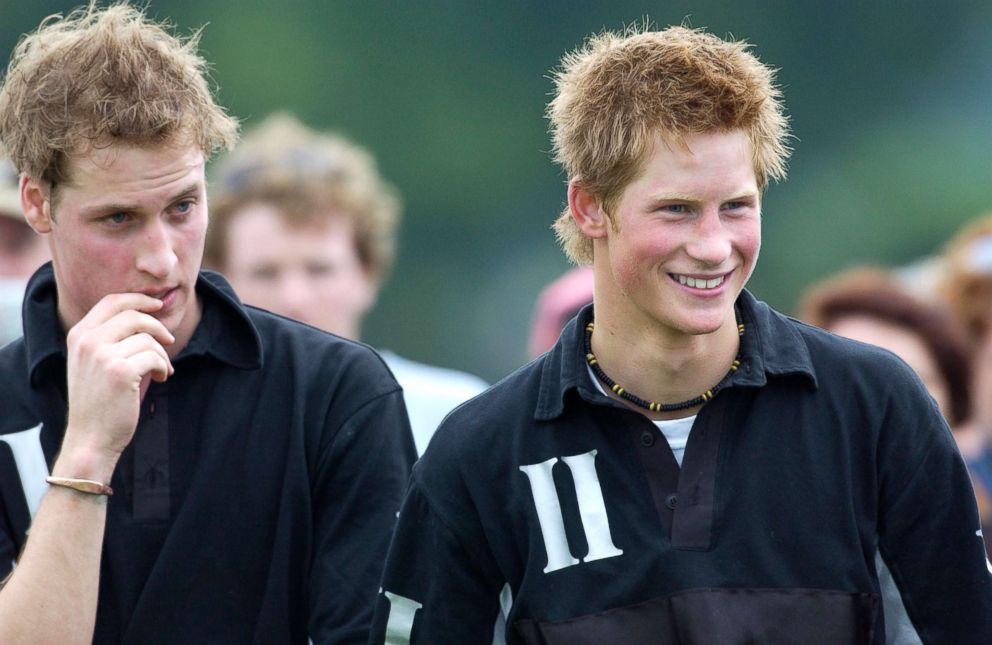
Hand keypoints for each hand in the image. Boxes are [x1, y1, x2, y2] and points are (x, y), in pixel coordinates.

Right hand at [55, 293, 174, 481]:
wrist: (90, 438)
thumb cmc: (99, 402)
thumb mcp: (94, 363)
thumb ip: (110, 339)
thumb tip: (146, 316)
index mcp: (78, 335)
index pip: (111, 301)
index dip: (139, 299)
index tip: (158, 305)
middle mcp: (87, 341)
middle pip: (134, 315)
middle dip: (158, 326)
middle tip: (169, 340)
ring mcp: (102, 355)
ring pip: (148, 338)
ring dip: (162, 354)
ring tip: (161, 370)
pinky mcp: (120, 371)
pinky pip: (155, 357)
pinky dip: (164, 367)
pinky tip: (161, 378)